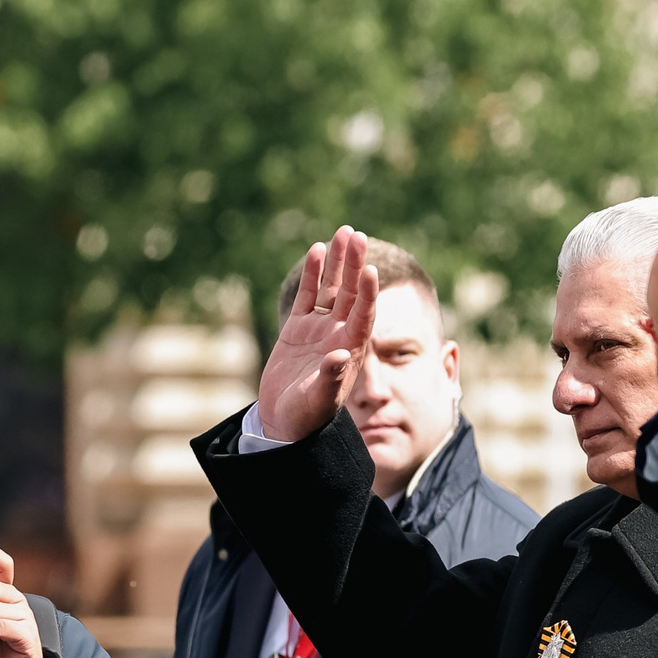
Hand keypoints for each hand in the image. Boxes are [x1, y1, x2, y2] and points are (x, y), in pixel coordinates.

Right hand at [258, 226, 379, 442]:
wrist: (286, 424)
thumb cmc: (307, 418)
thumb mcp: (319, 400)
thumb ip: (330, 378)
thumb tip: (339, 355)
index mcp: (350, 350)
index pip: (363, 315)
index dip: (367, 293)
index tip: (371, 270)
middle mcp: (338, 334)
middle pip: (350, 293)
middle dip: (354, 265)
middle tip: (355, 235)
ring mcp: (319, 329)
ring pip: (331, 288)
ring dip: (337, 263)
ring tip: (342, 233)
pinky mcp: (298, 329)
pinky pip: (308, 295)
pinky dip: (312, 274)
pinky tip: (316, 251)